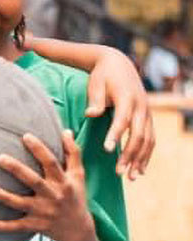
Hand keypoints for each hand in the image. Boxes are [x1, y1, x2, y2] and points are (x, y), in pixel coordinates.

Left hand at [0, 131, 94, 240]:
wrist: (78, 230)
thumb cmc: (75, 197)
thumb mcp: (78, 176)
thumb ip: (73, 153)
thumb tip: (66, 130)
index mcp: (63, 182)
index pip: (51, 163)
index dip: (39, 149)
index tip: (25, 136)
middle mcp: (53, 196)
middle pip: (34, 181)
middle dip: (17, 170)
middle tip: (0, 158)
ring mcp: (43, 212)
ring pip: (22, 204)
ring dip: (5, 198)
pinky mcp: (36, 225)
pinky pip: (18, 226)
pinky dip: (5, 226)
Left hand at [85, 48, 154, 178]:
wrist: (118, 64)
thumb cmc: (102, 76)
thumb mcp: (96, 84)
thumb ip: (95, 100)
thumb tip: (90, 114)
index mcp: (127, 98)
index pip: (122, 120)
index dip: (115, 135)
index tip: (107, 150)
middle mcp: (141, 107)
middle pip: (138, 135)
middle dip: (130, 155)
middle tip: (119, 173)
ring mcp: (146, 113)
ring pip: (148, 140)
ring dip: (140, 159)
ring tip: (131, 177)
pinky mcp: (148, 118)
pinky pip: (150, 139)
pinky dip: (146, 154)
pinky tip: (140, 169)